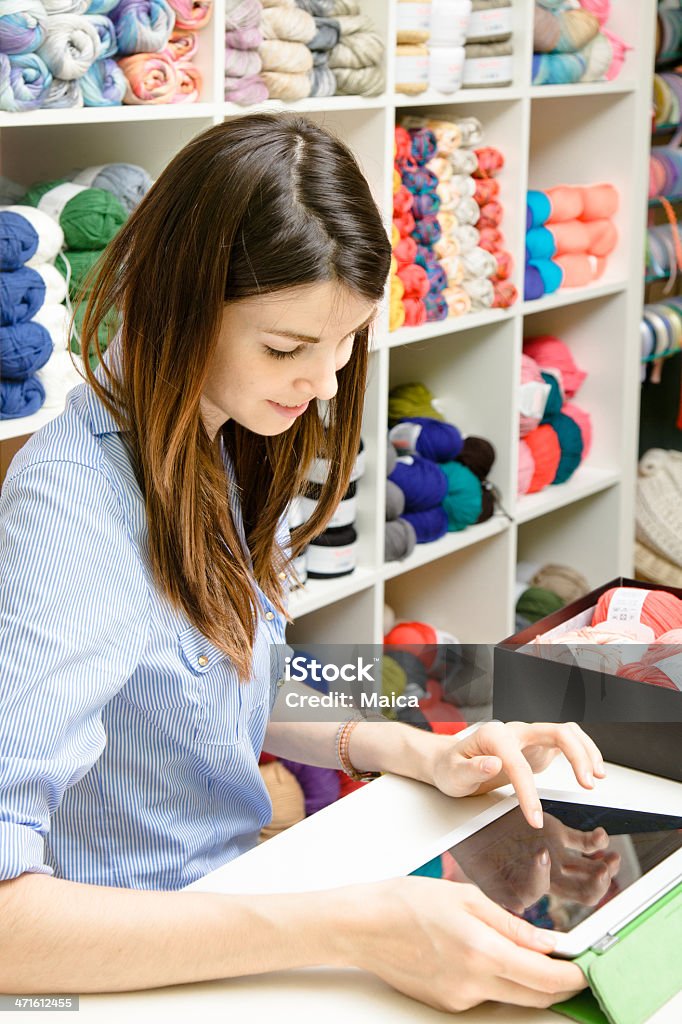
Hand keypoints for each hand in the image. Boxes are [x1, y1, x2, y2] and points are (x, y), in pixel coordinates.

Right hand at [348, 876, 586, 1012]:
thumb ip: (511, 923)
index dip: (574, 975)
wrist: (364, 926)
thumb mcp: (465, 897)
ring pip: (511, 997)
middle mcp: (473, 983)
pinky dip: (496, 979)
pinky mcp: (447, 1004)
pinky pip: (485, 995)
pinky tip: (482, 954)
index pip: (546, 978)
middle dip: (558, 984)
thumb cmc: (407, 902)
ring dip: (528, 981)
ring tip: (525, 952)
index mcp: (482, 951)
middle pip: (535, 997)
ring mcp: (460, 999)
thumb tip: (547, 942)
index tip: (586, 966)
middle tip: (569, 963)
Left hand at [429, 721, 605, 827]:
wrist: (450, 761)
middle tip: (588, 784)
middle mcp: (515, 731)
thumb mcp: (453, 772)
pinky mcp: (537, 746)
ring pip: (566, 732)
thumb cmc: (451, 767)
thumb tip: (494, 763)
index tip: (534, 818)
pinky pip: (566, 742)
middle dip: (576, 755)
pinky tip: (591, 769)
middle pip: (555, 731)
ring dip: (585, 750)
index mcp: (494, 737)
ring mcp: (528, 737)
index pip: (518, 764)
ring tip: (597, 777)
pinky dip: (582, 752)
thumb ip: (472, 768)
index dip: (528, 793)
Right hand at [451, 811, 620, 913]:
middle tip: (603, 872)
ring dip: (606, 867)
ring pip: (590, 870)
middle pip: (580, 891)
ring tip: (612, 859)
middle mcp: (546, 874)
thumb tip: (518, 908)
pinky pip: (585, 844)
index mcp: (526, 885)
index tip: (539, 854)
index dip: (545, 877)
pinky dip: (598, 841)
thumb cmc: (472, 845)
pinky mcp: (559, 835)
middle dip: (597, 885)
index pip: (543, 891)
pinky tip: (600, 836)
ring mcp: (556, 855)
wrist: (473, 819)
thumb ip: (498, 891)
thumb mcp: (479, 869)